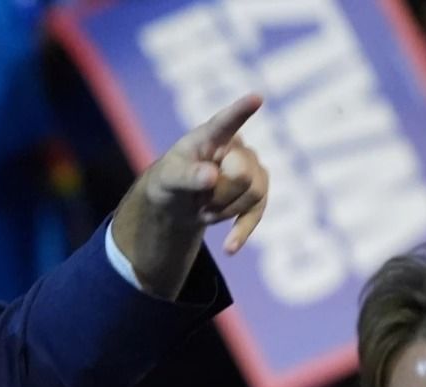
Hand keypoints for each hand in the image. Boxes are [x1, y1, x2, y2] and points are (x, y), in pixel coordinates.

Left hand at [111, 94, 267, 298]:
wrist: (178, 202)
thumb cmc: (170, 181)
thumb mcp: (167, 180)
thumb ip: (186, 176)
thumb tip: (212, 177)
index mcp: (211, 135)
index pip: (226, 121)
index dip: (241, 111)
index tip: (256, 98)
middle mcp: (237, 146)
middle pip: (243, 174)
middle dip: (219, 194)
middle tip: (198, 196)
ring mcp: (252, 168)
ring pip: (254, 193)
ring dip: (224, 209)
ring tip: (203, 207)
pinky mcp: (258, 192)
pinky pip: (258, 212)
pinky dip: (242, 231)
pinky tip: (229, 248)